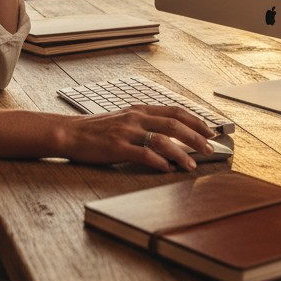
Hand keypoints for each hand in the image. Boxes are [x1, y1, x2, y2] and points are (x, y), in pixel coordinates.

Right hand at [60, 105, 218, 172]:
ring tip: (192, 165)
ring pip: (163, 139)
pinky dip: (159, 163)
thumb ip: (143, 125)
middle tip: (209, 148)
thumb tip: (168, 139)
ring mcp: (127, 132)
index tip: (210, 131)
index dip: (195, 120)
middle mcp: (135, 118)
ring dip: (181, 153)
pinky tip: (167, 169)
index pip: (174, 111)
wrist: (69, 133)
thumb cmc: (95, 129)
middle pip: (174, 123)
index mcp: (138, 110)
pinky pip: (144, 155)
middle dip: (195, 137)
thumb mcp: (122, 120)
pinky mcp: (118, 147)